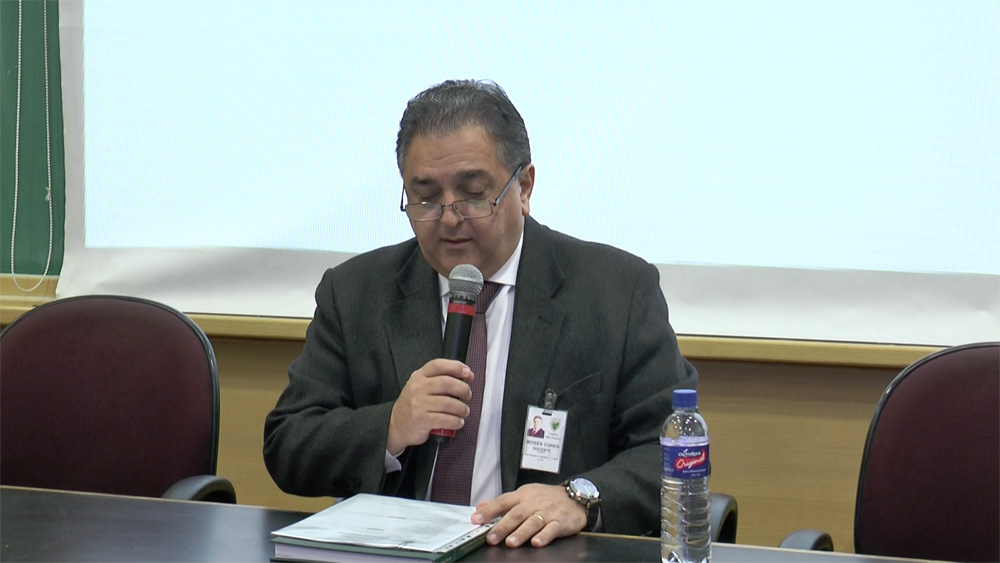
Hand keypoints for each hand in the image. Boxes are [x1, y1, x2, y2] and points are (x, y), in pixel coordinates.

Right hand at [387, 359, 473, 454]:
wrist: (396, 424)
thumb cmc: (414, 404)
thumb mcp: (421, 386)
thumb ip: (440, 379)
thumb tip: (466, 376)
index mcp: (419, 376)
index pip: (438, 365)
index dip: (456, 367)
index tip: (468, 373)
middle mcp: (418, 388)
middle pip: (447, 383)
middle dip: (463, 389)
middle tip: (468, 395)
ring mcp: (418, 404)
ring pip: (448, 403)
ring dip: (462, 408)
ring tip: (464, 411)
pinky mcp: (421, 420)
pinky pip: (444, 419)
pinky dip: (456, 421)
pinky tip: (458, 421)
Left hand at [471, 484, 586, 547]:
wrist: (575, 496)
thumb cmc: (546, 497)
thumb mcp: (524, 495)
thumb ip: (502, 502)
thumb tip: (479, 506)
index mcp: (522, 495)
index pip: (503, 501)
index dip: (489, 510)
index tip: (476, 519)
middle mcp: (533, 503)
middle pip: (516, 514)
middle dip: (502, 527)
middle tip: (491, 538)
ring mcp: (547, 512)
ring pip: (532, 522)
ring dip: (521, 533)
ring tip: (510, 543)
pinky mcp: (560, 522)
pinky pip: (552, 529)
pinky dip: (544, 536)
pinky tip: (537, 542)